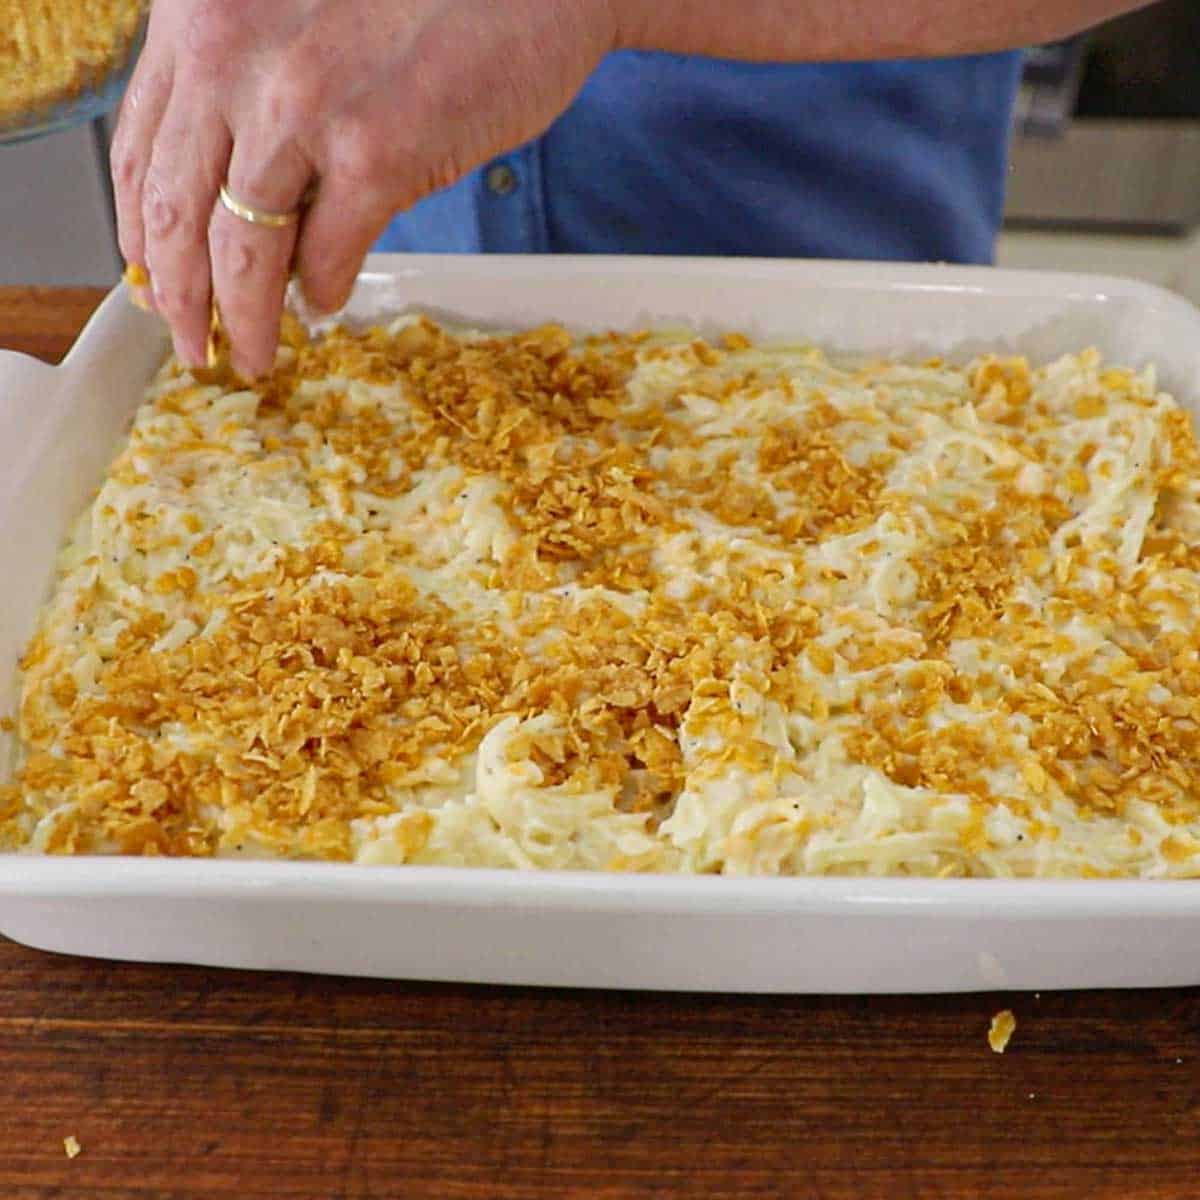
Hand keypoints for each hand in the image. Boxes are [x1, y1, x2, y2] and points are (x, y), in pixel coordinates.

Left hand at [111, 0, 618, 377]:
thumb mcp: (293, 15)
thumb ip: (249, 87)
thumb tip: (234, 202)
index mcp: (201, 15)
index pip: (138, 151)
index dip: (139, 233)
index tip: (151, 279)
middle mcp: (232, 56)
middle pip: (176, 212)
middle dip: (178, 299)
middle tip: (190, 343)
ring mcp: (301, 106)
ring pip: (242, 251)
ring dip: (244, 322)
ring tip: (252, 356)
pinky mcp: (376, 153)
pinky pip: (326, 256)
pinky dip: (320, 296)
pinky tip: (321, 311)